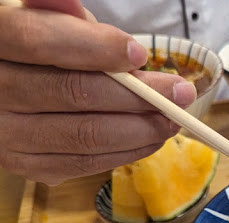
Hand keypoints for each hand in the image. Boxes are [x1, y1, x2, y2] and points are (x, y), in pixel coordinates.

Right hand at [0, 0, 196, 184]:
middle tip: (181, 92)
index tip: (140, 54)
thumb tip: (115, 40)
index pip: (38, 40)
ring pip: (85, 134)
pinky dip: (127, 151)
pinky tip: (152, 137)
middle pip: (72, 93)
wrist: (3, 92)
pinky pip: (85, 162)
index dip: (94, 48)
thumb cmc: (31, 53)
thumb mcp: (39, 22)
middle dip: (138, 94)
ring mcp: (5, 135)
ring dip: (141, 128)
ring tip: (174, 117)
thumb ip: (66, 20)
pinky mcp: (27, 165)